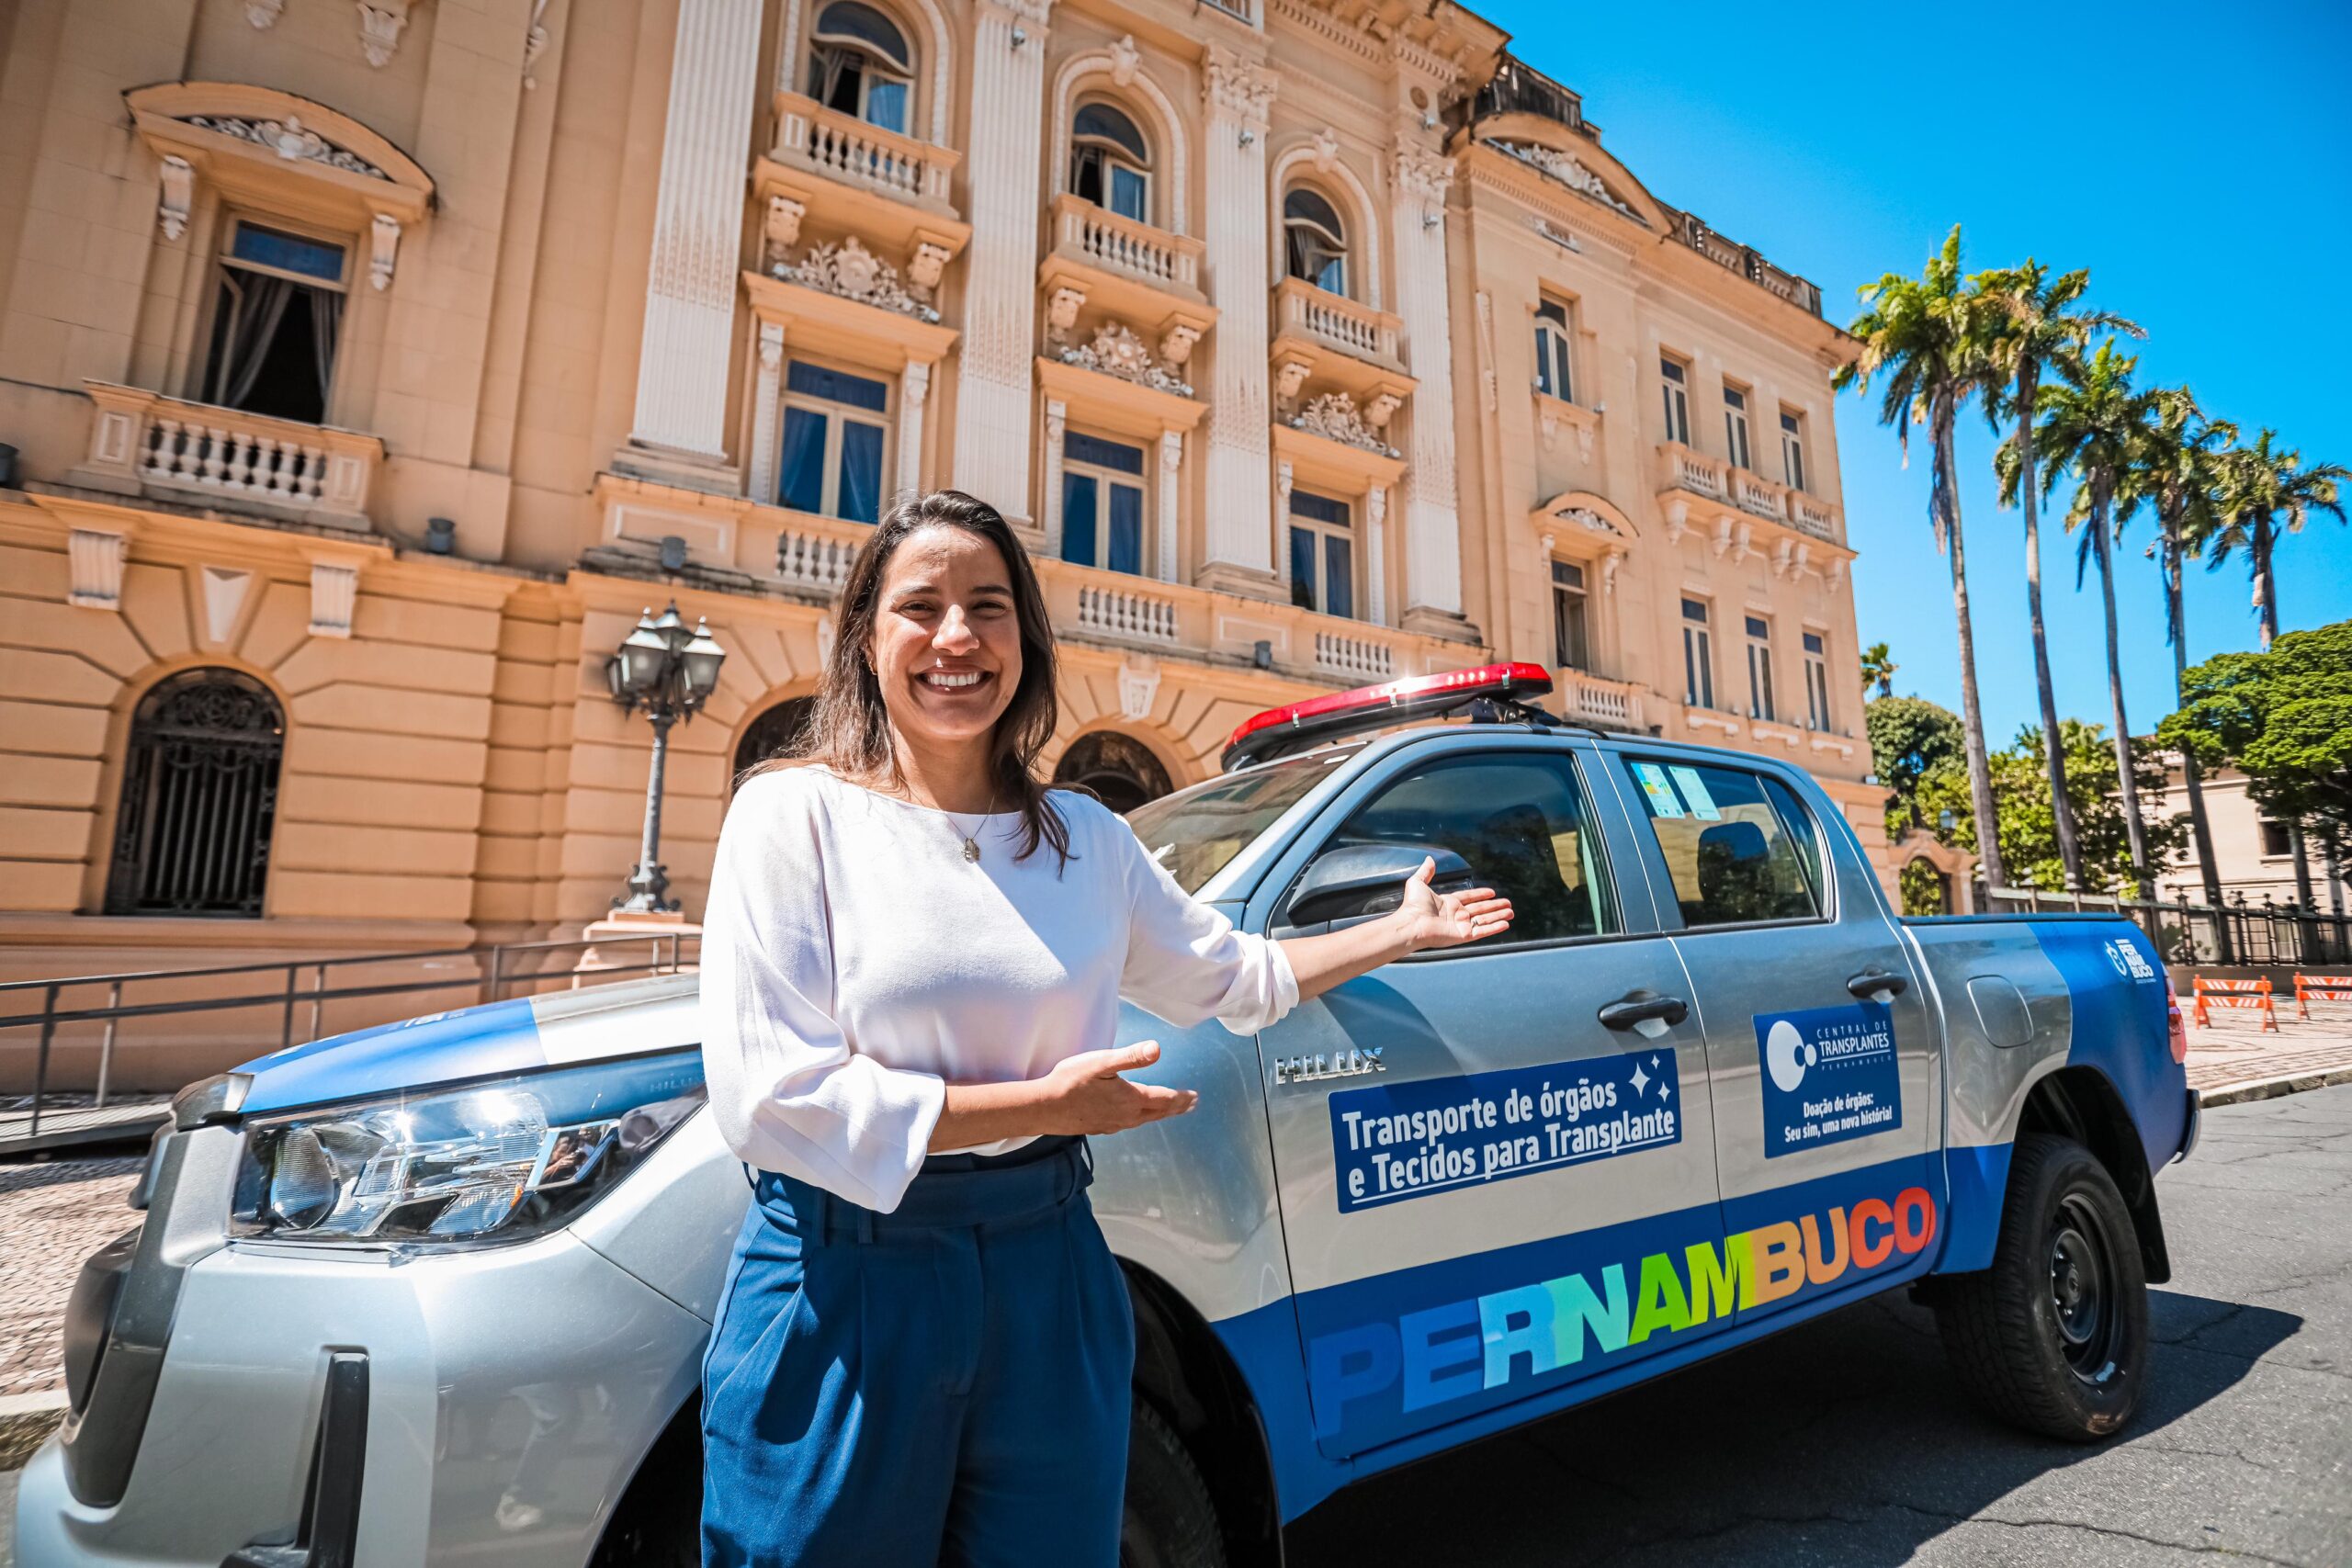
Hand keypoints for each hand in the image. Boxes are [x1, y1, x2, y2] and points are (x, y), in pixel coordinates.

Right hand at [1040, 1041, 1197, 1134]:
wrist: (1044, 1108)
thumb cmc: (1071, 1081)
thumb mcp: (1102, 1062)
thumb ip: (1131, 1056)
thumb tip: (1158, 1048)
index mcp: (1131, 1099)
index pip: (1164, 1099)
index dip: (1181, 1097)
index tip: (1195, 1096)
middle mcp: (1126, 1115)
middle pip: (1158, 1112)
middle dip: (1176, 1107)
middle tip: (1191, 1104)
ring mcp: (1113, 1124)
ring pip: (1144, 1119)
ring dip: (1160, 1114)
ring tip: (1169, 1110)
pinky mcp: (1100, 1128)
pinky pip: (1128, 1124)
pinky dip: (1141, 1118)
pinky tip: (1134, 1117)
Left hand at [1394, 857, 1514, 952]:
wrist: (1412, 923)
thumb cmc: (1413, 905)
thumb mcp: (1418, 882)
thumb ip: (1426, 872)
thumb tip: (1429, 858)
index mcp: (1448, 903)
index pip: (1469, 898)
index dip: (1480, 894)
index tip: (1492, 892)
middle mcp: (1456, 915)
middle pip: (1480, 909)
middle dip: (1495, 906)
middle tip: (1508, 903)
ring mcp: (1461, 925)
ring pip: (1484, 920)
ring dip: (1498, 916)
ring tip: (1511, 912)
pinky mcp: (1464, 935)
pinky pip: (1482, 931)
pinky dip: (1494, 928)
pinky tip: (1505, 924)